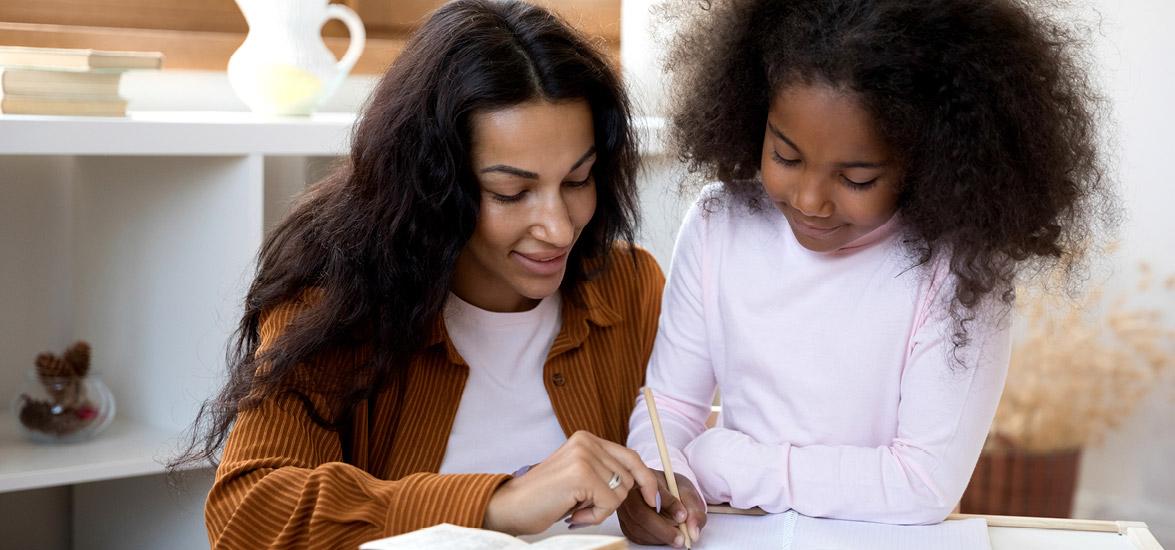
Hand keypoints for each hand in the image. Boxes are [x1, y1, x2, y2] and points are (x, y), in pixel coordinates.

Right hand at [483, 431, 659, 535]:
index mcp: (586, 438)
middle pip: (629, 476)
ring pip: (621, 493)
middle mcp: (586, 441)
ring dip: (602, 510)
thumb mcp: (579, 476)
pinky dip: (595, 516)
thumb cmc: (544, 498)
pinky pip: (610, 503)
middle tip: (587, 509)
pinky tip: (574, 514)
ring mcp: (584, 455)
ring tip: (575, 509)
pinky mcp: (582, 474)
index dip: (645, 480)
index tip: (652, 500)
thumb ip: (604, 472)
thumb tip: (643, 484)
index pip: (630, 457)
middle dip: (615, 500)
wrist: (511, 506)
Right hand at [618, 471, 706, 547]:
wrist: (663, 492)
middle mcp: (631, 491)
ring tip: (676, 536)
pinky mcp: (625, 522)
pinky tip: (664, 536)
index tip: (683, 516)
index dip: (669, 504)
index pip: (654, 490)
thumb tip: (693, 531)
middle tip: (680, 538)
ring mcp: (625, 507)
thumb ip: (693, 510)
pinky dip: (652, 540)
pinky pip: (635, 536)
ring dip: (659, 537)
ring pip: (637, 528)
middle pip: (640, 513)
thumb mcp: (688, 493)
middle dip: (663, 529)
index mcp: (646, 476)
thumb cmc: (673, 490)